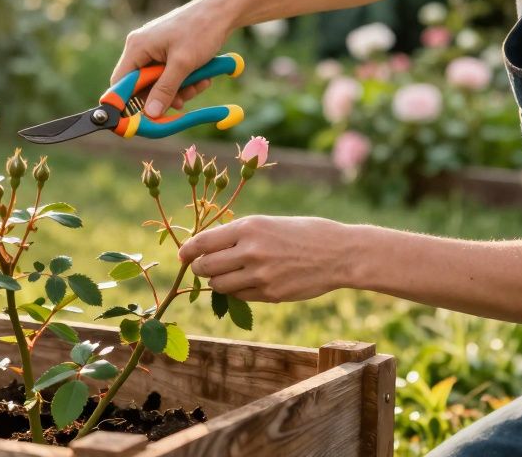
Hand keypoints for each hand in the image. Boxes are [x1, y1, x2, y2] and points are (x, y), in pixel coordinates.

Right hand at [110, 0, 233, 117]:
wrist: (222, 11)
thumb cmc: (200, 30)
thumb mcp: (183, 64)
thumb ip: (164, 90)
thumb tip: (150, 114)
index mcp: (137, 47)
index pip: (120, 82)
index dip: (128, 102)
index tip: (142, 117)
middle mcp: (142, 48)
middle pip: (142, 85)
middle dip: (164, 95)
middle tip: (182, 101)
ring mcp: (155, 49)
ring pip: (159, 82)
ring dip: (180, 89)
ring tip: (200, 84)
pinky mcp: (168, 52)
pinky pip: (170, 74)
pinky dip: (185, 80)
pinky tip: (202, 77)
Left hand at [177, 216, 354, 302]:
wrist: (339, 253)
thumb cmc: (303, 233)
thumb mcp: (268, 224)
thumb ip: (239, 234)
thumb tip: (208, 247)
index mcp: (249, 227)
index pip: (203, 242)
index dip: (187, 251)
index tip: (182, 255)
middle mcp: (250, 250)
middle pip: (205, 267)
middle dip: (198, 268)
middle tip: (201, 268)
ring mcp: (260, 275)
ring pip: (218, 285)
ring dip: (216, 282)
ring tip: (224, 276)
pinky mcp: (270, 294)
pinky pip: (238, 296)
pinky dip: (235, 292)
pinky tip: (245, 284)